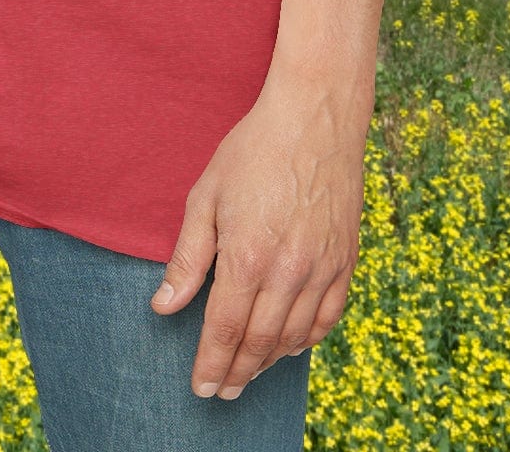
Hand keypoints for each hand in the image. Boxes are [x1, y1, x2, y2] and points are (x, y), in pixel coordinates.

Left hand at [151, 76, 368, 398]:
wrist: (315, 118)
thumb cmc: (253, 150)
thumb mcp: (206, 195)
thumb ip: (189, 257)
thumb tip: (164, 306)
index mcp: (248, 256)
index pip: (224, 330)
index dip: (211, 364)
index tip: (201, 388)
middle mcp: (288, 271)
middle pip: (259, 343)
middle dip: (237, 373)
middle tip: (222, 392)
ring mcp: (322, 268)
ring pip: (294, 337)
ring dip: (269, 362)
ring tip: (249, 373)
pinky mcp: (345, 260)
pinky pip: (329, 317)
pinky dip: (308, 339)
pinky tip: (291, 345)